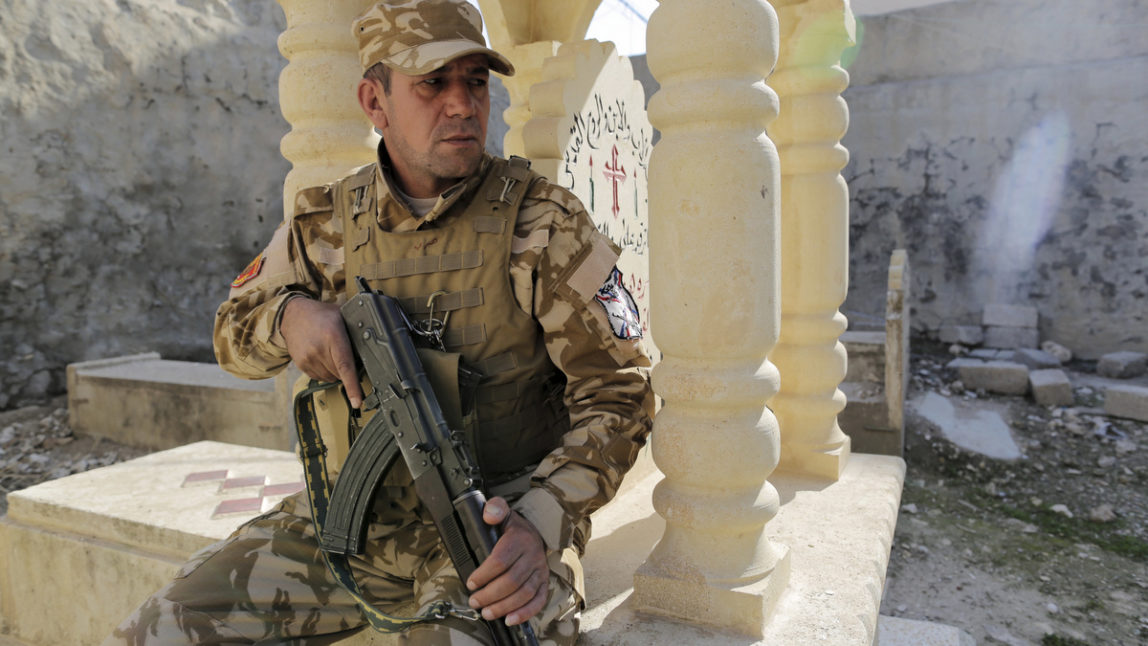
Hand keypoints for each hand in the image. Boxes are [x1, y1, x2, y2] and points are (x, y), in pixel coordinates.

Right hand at [280, 297, 362, 407]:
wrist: (292, 315)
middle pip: (340, 374)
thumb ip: (357, 327)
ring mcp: (308, 358)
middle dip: (347, 369)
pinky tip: (323, 357)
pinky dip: (325, 372)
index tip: (358, 401)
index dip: (353, 386)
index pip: (345, 366)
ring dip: (336, 371)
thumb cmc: (321, 315)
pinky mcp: (301, 364)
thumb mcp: (341, 314)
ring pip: (330, 378)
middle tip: (345, 354)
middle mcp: (319, 349)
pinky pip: (319, 377)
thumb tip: (376, 337)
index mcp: (333, 336)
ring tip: (332, 353)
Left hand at [466, 497, 548, 625]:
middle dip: (490, 594)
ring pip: (524, 593)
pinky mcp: (544, 583)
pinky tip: (510, 620)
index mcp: (520, 539)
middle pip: (511, 580)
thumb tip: (489, 515)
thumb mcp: (503, 511)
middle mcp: (533, 556)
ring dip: (504, 606)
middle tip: (474, 601)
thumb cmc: (513, 527)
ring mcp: (540, 571)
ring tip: (486, 613)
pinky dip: (525, 613)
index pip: (500, 560)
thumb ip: (495, 508)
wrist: (536, 532)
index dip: (484, 574)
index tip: (471, 582)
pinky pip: (538, 601)